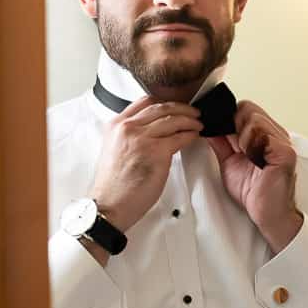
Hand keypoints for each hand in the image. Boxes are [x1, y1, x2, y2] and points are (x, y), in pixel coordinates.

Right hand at [89, 95, 202, 235]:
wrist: (110, 204)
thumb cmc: (113, 185)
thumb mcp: (115, 149)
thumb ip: (130, 135)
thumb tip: (152, 130)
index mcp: (116, 125)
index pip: (144, 102)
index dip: (164, 102)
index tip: (176, 105)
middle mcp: (128, 127)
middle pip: (162, 108)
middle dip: (182, 108)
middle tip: (193, 111)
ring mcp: (142, 138)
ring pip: (173, 119)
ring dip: (190, 120)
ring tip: (198, 123)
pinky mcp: (156, 151)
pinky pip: (180, 137)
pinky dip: (191, 135)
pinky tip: (194, 136)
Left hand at [207, 101, 302, 253]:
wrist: (267, 214)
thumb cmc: (254, 191)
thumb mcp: (230, 162)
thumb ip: (222, 143)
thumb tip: (209, 128)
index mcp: (265, 134)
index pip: (245, 109)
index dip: (230, 118)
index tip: (221, 131)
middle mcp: (276, 134)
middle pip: (248, 109)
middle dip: (234, 125)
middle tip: (233, 146)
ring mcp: (282, 141)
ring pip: (254, 118)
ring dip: (241, 135)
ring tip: (243, 154)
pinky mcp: (284, 151)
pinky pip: (262, 135)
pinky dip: (250, 144)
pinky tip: (251, 158)